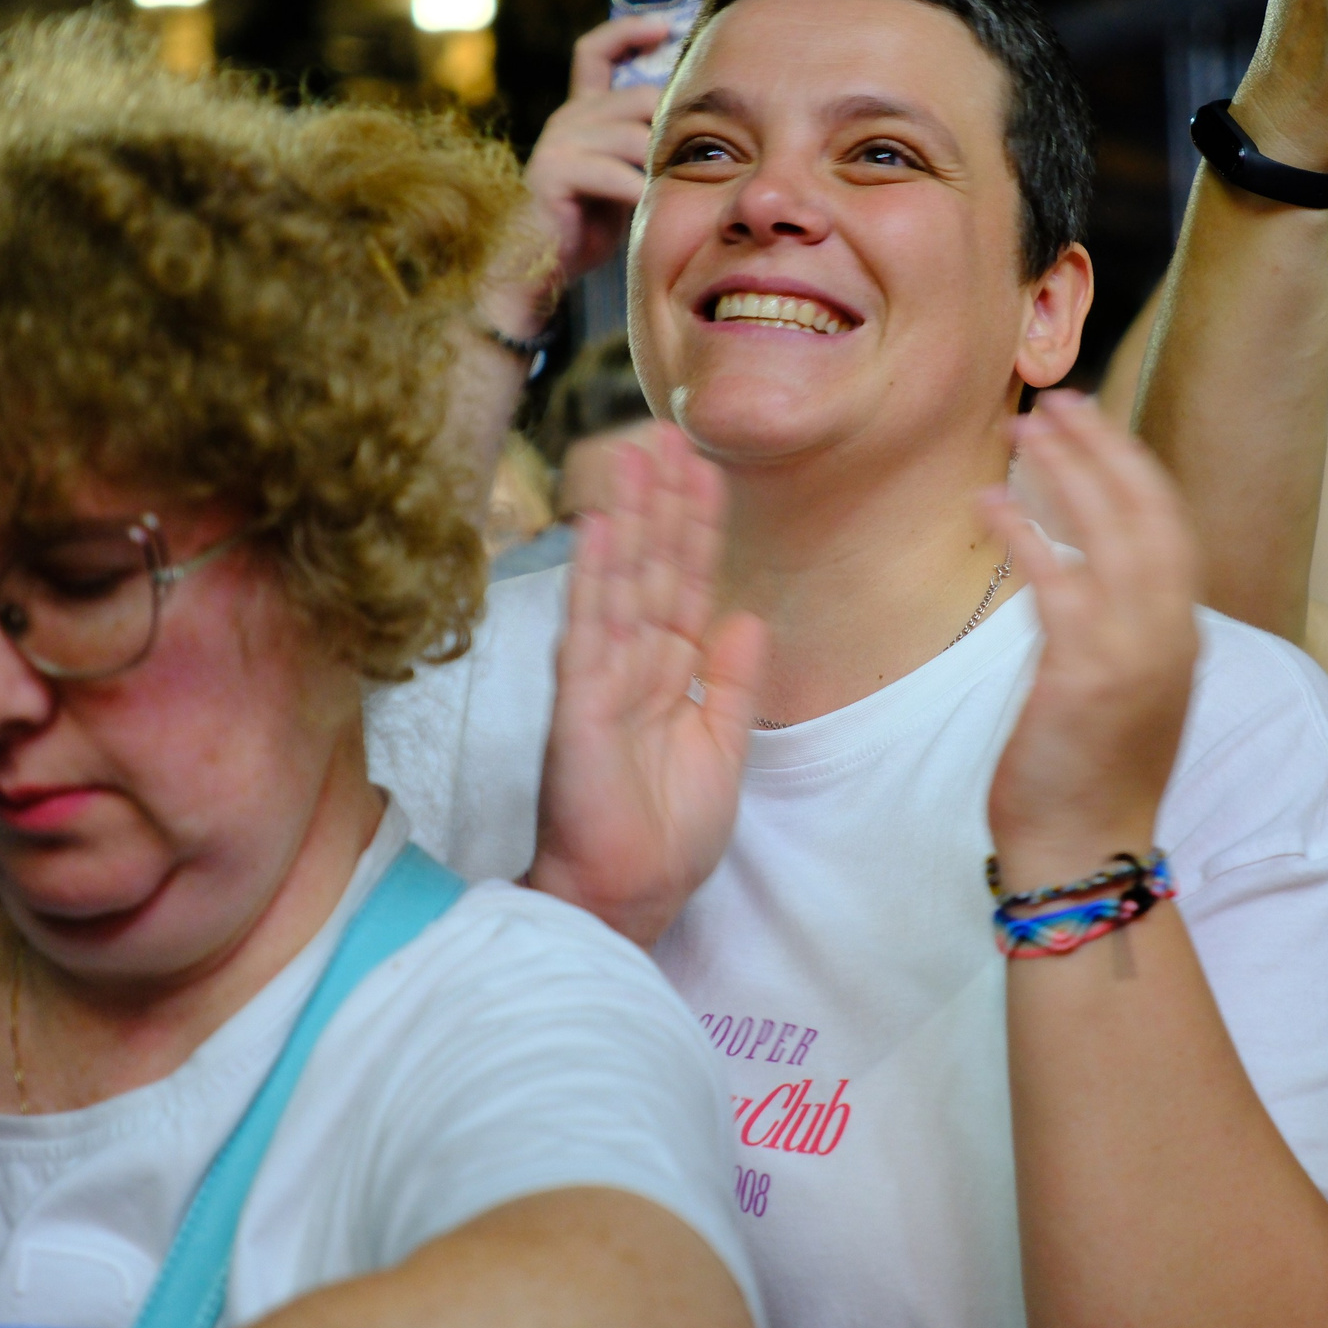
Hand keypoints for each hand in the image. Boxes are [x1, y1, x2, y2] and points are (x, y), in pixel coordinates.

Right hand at [498, 17, 674, 334]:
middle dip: (672, 129)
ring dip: (660, 166)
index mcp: (582, 112)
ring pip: (633, 135)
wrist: (543, 269)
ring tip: (676, 191)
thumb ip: (645, 144)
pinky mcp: (553, 172)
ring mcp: (558, 142)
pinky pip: (614, 172)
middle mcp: (567, 117)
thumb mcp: (624, 174)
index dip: (627, 30)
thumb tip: (702, 128)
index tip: (665, 24)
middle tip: (696, 162)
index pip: (596, 51)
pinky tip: (649, 209)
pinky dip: (639, 192)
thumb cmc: (589, 226)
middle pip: (638, 98)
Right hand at [529, 426, 766, 943]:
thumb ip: (735, 681)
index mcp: (673, 673)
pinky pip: (590, 628)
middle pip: (652, 565)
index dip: (697, 526)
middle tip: (668, 430)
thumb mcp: (725, 750)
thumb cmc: (668, 836)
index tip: (706, 469)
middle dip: (662, 500)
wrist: (629, 896)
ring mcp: (604, 677)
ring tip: (634, 453)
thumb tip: (747, 614)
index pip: (687, 582)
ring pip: (621, 580)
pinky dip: (595, 577)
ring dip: (628, 516)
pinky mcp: (579, 702)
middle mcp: (636, 663)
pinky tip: (599, 527)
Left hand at [981, 393, 1200, 891]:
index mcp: (1183, 634)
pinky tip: (989, 501)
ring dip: (1066, 472)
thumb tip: (1090, 568)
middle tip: (1059, 400)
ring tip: (1025, 428)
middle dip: (1105, 446)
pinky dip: (1025, 532)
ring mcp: (1134, 652)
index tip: (1094, 423)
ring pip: (1109, 533)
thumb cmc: (1095, 773)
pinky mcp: (1085, 673)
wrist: (1087, 848)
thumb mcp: (1128, 688)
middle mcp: (1170, 633)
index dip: (1132, 465)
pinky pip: (1055, 581)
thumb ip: (1122, 626)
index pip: (1169, 524)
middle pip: (1147, 511)